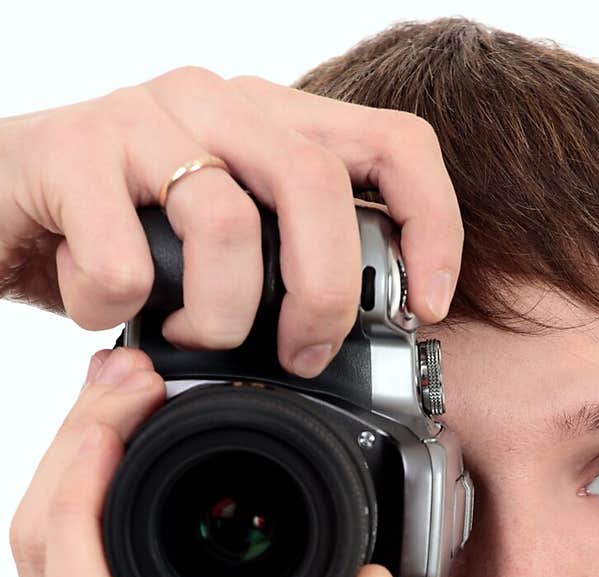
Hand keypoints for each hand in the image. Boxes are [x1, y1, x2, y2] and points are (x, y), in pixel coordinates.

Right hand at [0, 66, 462, 369]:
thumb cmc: (117, 234)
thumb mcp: (220, 249)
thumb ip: (286, 266)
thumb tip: (357, 344)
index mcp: (268, 122)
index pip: (392, 143)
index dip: (431, 223)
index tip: (428, 307)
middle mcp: (214, 103)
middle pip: (317, 184)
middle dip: (323, 295)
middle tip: (299, 355)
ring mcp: (141, 118)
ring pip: (227, 226)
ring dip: (214, 316)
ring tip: (181, 335)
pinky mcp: (69, 150)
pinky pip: (126, 259)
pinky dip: (118, 308)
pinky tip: (101, 307)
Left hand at [8, 349, 446, 576]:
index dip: (83, 494)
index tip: (124, 415)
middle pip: (38, 548)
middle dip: (72, 446)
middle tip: (127, 378)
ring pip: (29, 551)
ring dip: (64, 466)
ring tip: (118, 400)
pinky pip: (43, 568)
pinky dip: (68, 502)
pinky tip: (108, 457)